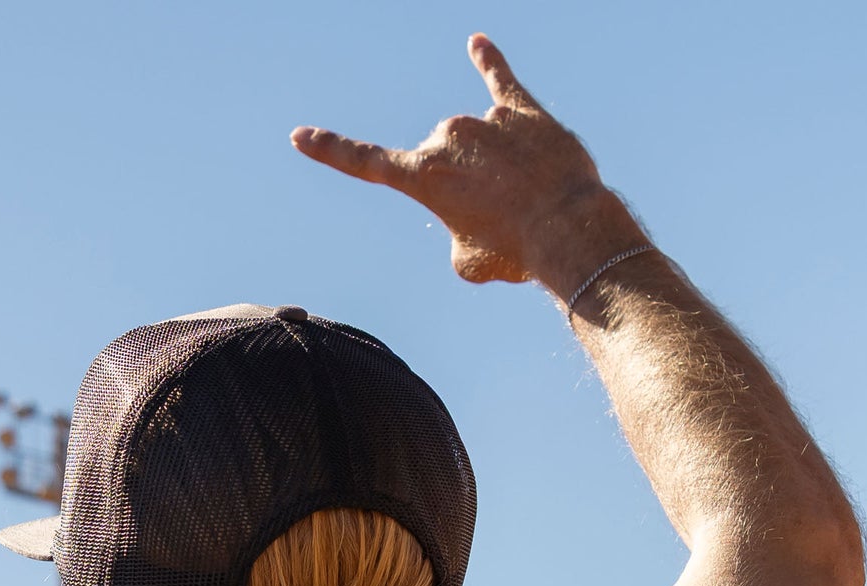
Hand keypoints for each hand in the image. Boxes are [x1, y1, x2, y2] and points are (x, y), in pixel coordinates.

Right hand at [291, 35, 644, 297]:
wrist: (566, 227)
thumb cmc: (513, 250)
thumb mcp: (467, 259)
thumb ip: (458, 227)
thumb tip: (481, 199)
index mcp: (421, 176)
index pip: (363, 162)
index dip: (329, 150)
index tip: (299, 135)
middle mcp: (446, 137)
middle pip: (440, 162)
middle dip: (464, 190)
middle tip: (498, 220)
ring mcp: (484, 119)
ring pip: (477, 146)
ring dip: (495, 171)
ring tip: (525, 199)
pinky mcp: (521, 108)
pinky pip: (500, 78)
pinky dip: (489, 61)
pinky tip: (477, 45)